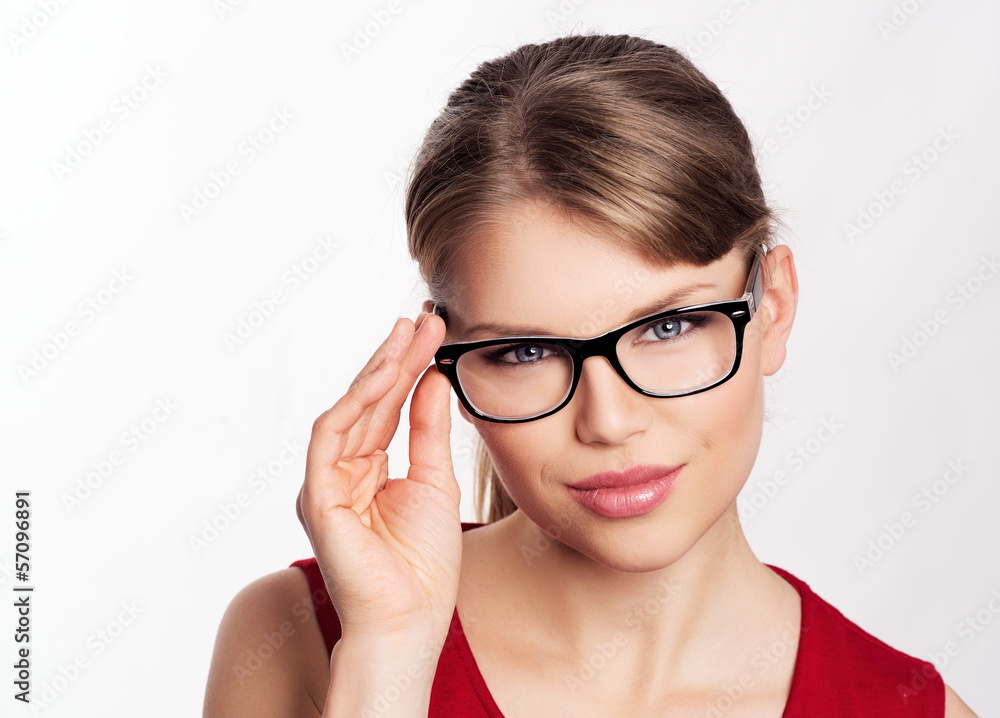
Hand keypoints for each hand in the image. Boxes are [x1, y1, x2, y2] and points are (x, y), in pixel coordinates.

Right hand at [296, 310, 461, 643]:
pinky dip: (356, 402)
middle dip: (396, 357)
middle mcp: (342, 470)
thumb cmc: (424, 565)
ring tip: (408, 333)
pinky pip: (330, 435)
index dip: (409, 368)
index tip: (434, 331)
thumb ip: (429, 430)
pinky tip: (386, 373)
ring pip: (349, 409)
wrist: (412, 620)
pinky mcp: (317, 493)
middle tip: (423, 319)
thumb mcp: (436, 481)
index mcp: (368, 470)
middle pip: (368, 402)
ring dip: (379, 369)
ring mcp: (326, 481)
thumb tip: (433, 378)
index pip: (388, 407)